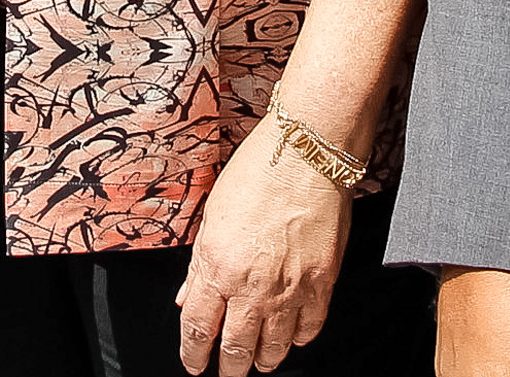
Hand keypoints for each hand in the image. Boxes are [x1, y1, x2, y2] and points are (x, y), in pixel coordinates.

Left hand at [177, 121, 352, 373]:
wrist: (307, 154)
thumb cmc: (257, 173)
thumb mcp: (212, 216)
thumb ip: (199, 265)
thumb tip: (188, 298)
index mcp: (217, 267)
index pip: (199, 328)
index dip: (193, 354)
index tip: (194, 364)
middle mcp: (252, 287)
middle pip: (236, 348)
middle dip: (228, 368)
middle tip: (226, 372)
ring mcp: (290, 290)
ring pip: (275, 348)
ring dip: (263, 359)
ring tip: (258, 361)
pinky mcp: (322, 284)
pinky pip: (309, 329)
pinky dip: (299, 338)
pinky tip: (293, 336)